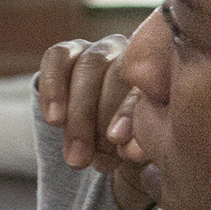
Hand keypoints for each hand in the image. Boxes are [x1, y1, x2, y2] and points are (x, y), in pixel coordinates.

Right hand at [35, 35, 155, 209]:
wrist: (101, 143)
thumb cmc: (129, 148)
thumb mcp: (138, 151)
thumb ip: (138, 146)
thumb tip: (126, 147)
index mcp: (158, 76)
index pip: (144, 86)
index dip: (127, 112)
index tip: (116, 141)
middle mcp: (132, 57)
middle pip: (115, 74)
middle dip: (98, 118)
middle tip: (84, 159)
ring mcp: (100, 50)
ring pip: (87, 66)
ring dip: (76, 112)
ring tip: (71, 152)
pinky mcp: (68, 51)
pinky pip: (57, 57)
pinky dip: (52, 88)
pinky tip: (53, 120)